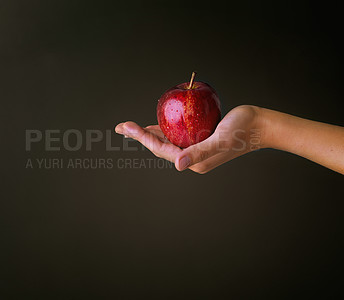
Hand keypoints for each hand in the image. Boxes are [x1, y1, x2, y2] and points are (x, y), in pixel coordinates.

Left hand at [115, 105, 262, 173]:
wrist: (260, 126)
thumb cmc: (242, 130)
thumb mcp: (221, 140)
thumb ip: (200, 152)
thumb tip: (178, 165)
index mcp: (194, 161)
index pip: (161, 149)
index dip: (142, 137)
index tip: (126, 126)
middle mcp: (192, 158)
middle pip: (159, 146)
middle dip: (139, 136)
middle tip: (120, 127)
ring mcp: (195, 149)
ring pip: (166, 140)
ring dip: (148, 133)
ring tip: (131, 127)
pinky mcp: (199, 139)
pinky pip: (177, 135)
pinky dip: (164, 129)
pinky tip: (156, 124)